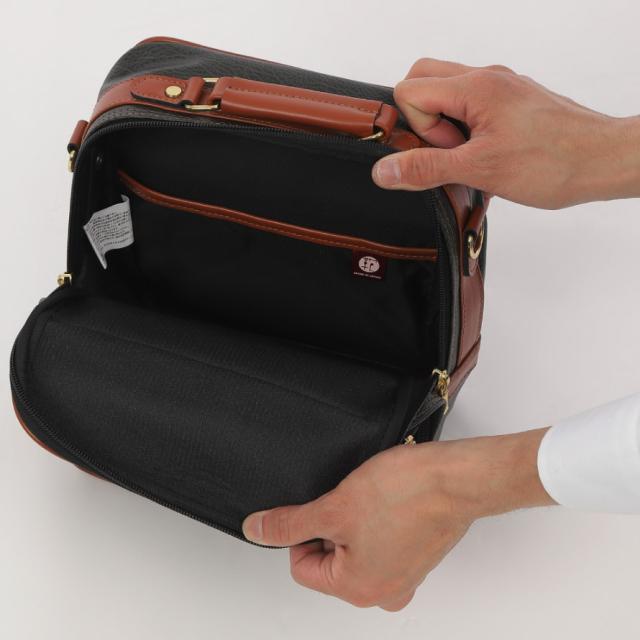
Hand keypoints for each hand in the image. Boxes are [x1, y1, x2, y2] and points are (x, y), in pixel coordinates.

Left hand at [242, 429, 554, 609]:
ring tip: (373, 499)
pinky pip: (380, 539)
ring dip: (355, 521)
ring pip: (355, 547)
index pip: (302, 566)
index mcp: (358, 589)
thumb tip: (257, 531)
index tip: (324, 508)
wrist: (457, 477)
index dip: (305, 530)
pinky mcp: (416, 555)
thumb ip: (289, 524)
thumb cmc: (408, 493)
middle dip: (333, 526)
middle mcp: (383, 592)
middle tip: (351, 501)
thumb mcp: (334, 507)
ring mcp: (403, 575)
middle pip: (329, 558)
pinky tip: (388, 500)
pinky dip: (377, 519)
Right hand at [372, 58, 639, 207]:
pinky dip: (466, 134)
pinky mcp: (511, 104)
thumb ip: (426, 167)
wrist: (603, 161)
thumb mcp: (480, 170)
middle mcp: (487, 79)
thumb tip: (384, 170)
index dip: (419, 129)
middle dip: (424, 122)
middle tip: (450, 151)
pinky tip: (484, 160)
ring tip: (471, 158)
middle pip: (423, 81)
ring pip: (447, 95)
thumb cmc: (554, 161)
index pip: (410, 90)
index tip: (446, 151)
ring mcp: (500, 89)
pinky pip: (471, 109)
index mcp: (475, 87)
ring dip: (446, 130)